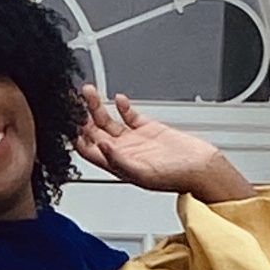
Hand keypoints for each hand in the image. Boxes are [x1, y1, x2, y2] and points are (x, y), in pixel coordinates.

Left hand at [74, 86, 253, 204]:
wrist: (203, 167)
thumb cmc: (177, 177)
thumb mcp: (143, 173)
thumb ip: (119, 160)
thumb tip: (100, 145)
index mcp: (117, 165)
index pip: (87, 150)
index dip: (75, 135)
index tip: (66, 118)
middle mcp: (122, 152)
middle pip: (93, 132)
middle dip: (81, 115)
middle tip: (71, 99)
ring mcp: (134, 140)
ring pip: (108, 121)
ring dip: (96, 106)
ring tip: (88, 91)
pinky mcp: (148, 129)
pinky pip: (129, 116)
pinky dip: (122, 106)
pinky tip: (117, 98)